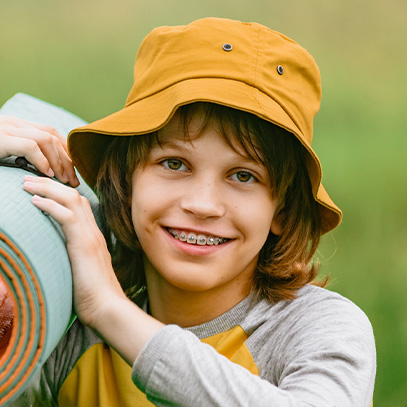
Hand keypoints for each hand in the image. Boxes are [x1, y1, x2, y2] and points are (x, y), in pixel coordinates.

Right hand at [0, 115, 78, 186]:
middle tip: (74, 180)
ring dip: (59, 162)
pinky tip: (48, 174)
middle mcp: (14, 123)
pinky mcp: (1, 139)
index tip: (73, 169)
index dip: (66, 151)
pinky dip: (43, 161)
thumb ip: (24, 152)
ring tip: (64, 179)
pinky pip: (30, 147)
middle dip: (67, 160)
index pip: (51, 133)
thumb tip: (47, 168)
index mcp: (17, 125)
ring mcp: (8, 128)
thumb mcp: (5, 149)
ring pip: (46, 140)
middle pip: (52, 137)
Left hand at [23, 175, 163, 363]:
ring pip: (71, 200)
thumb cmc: (94, 296)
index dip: (61, 192)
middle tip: (29, 179)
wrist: (107, 307)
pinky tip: (35, 201)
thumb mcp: (83, 271)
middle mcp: (94, 231)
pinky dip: (50, 205)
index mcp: (93, 237)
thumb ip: (75, 259)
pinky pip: (66, 216)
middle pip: (74, 196)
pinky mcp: (84, 244)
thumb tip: (60, 259)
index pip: (80, 205)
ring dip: (47, 188)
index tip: (42, 189)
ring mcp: (91, 236)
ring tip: (27, 184)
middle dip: (50, 184)